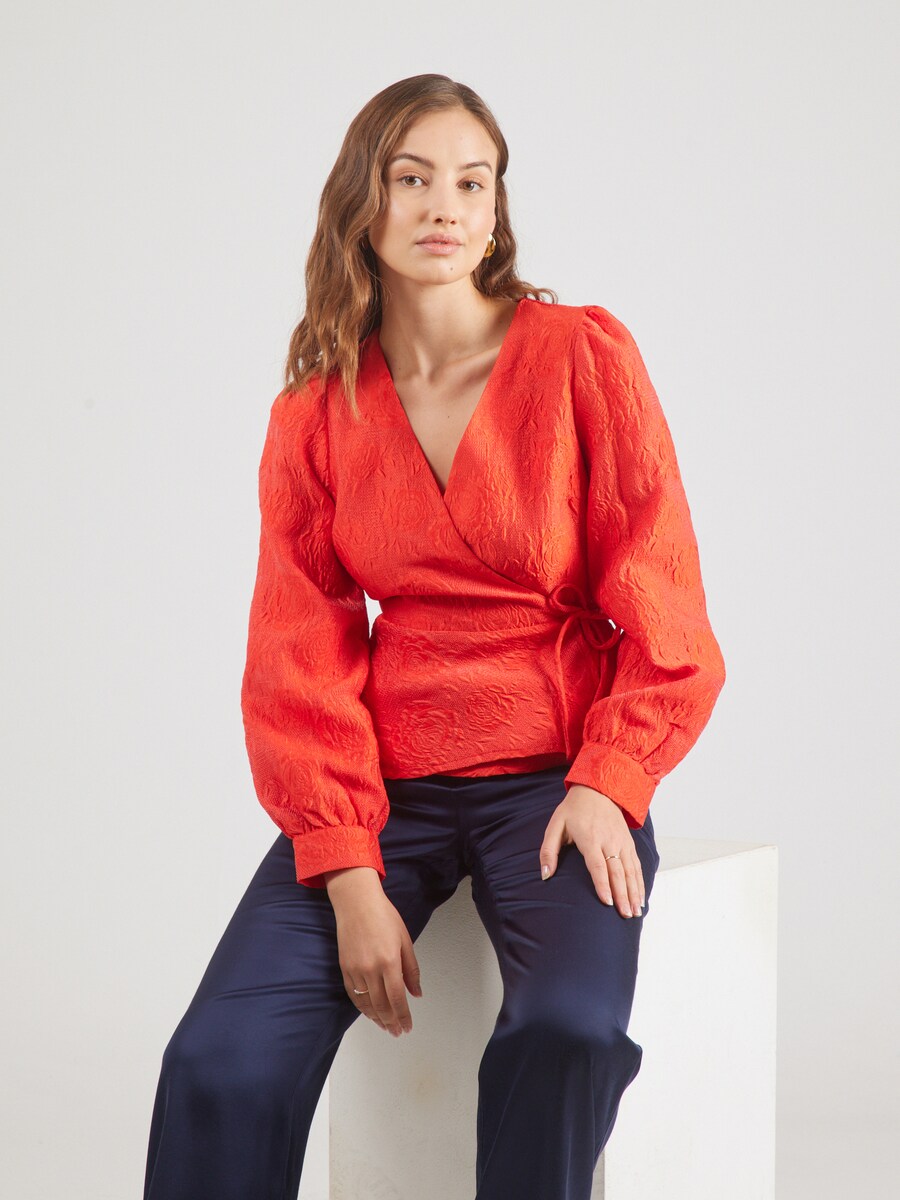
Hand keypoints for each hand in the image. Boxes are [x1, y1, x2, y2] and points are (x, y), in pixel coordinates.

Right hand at [326, 874, 422, 1036]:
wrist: (357, 902)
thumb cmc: (383, 916)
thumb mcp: (405, 940)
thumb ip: (411, 969)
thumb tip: (416, 993)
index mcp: (389, 961)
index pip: (398, 998)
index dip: (403, 1016)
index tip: (408, 1026)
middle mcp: (371, 968)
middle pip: (382, 1005)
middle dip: (391, 1022)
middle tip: (397, 1032)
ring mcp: (356, 969)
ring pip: (366, 1004)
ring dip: (377, 1019)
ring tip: (385, 1027)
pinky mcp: (345, 967)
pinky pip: (353, 994)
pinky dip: (361, 1008)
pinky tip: (369, 1013)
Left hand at [539, 785, 645, 917]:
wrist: (599, 789)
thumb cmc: (573, 809)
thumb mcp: (555, 825)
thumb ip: (548, 851)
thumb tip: (545, 875)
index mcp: (590, 838)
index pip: (598, 865)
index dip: (603, 884)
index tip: (608, 902)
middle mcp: (609, 841)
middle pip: (617, 871)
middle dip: (623, 895)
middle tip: (625, 915)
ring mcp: (622, 842)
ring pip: (631, 870)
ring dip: (634, 892)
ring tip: (635, 912)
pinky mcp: (629, 843)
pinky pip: (637, 865)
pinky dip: (640, 882)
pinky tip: (641, 898)